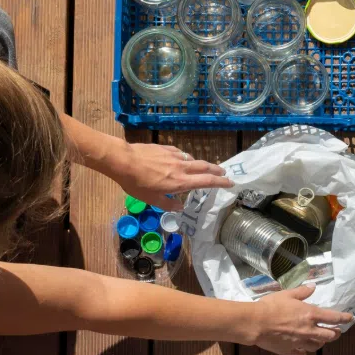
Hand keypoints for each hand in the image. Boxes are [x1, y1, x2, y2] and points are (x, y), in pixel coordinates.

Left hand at [110, 143, 233, 210]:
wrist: (123, 160)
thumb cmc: (136, 183)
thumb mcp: (151, 199)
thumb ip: (168, 203)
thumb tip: (181, 206)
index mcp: (180, 182)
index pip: (206, 181)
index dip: (220, 182)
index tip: (230, 183)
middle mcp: (181, 167)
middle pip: (204, 167)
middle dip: (216, 170)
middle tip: (223, 172)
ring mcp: (174, 156)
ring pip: (192, 159)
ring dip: (200, 164)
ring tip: (200, 168)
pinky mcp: (165, 148)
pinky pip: (180, 153)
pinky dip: (185, 158)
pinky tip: (180, 160)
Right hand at [251, 284, 352, 354]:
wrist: (257, 323)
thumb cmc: (272, 306)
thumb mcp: (288, 294)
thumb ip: (302, 291)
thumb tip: (313, 286)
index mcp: (310, 314)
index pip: (333, 317)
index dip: (344, 318)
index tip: (350, 318)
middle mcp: (309, 330)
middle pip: (329, 335)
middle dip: (335, 333)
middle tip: (337, 331)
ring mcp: (300, 342)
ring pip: (317, 346)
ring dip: (322, 342)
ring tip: (322, 339)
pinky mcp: (290, 351)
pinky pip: (302, 354)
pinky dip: (305, 351)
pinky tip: (303, 349)